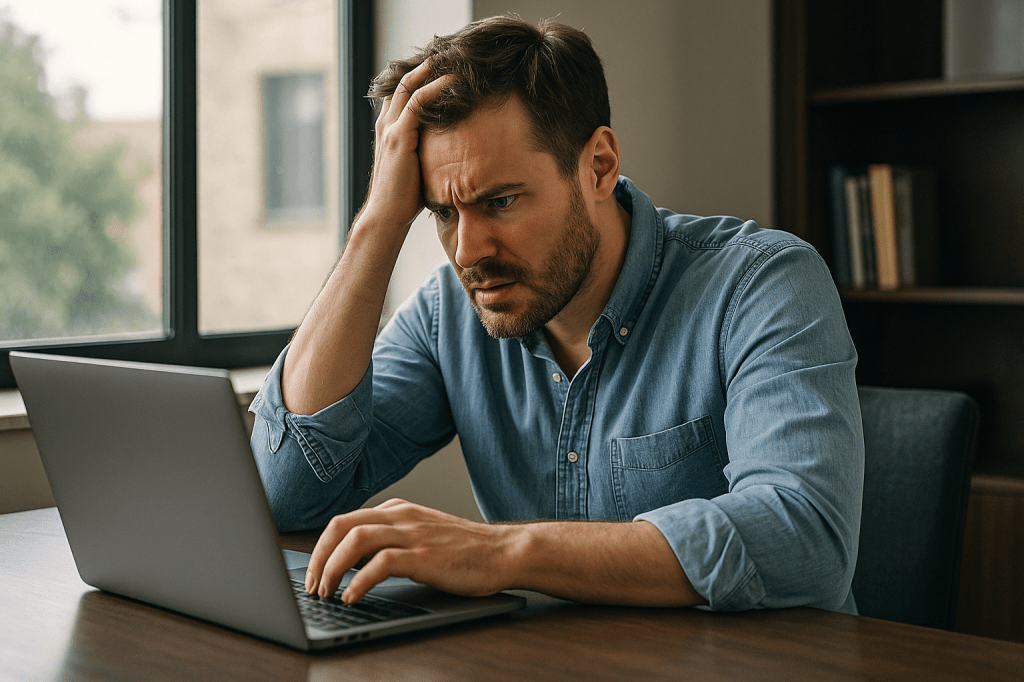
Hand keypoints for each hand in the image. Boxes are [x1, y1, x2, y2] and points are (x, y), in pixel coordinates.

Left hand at [304, 499, 518, 602]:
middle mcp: (401, 516)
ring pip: (355, 540)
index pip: (344, 521)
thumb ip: (391, 538)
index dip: (321, 548)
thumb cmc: (465, 550)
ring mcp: (413, 534)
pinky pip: (381, 564)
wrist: (504, 551)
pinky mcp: (424, 556)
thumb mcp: (421, 534)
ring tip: (327, 593)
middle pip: (342, 526)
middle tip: (312, 586)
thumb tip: (354, 561)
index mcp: (398, 510)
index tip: (314, 574)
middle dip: (318, 557)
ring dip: (332, 568)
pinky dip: (359, 582)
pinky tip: (353, 597)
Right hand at [358, 61, 452, 232]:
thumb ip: (427, 152)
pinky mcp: (399, 136)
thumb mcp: (417, 167)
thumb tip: (451, 153)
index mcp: (389, 129)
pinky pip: (417, 102)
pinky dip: (435, 88)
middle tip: (450, 54)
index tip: (443, 69)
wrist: (387, 215)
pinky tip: (452, 81)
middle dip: (426, 66)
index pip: (403, 93)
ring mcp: (390, 128)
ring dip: (432, 70)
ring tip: (453, 59)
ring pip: (410, 86)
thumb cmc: (404, 198)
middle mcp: (386, 123)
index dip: (421, 79)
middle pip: (404, 82)